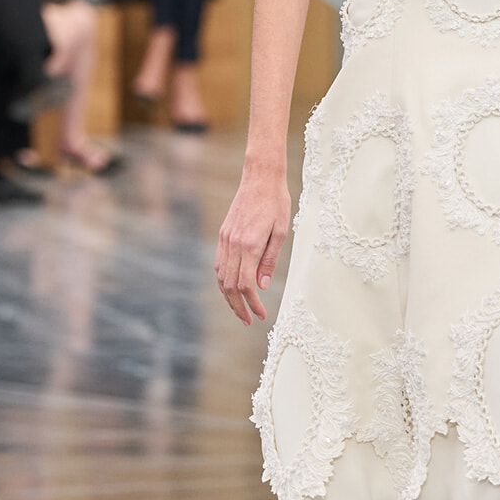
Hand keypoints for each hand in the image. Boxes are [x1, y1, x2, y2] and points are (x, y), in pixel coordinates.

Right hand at [215, 170, 291, 323]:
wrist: (260, 177)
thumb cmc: (276, 202)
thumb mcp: (281, 232)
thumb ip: (269, 260)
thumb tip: (261, 286)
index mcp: (249, 245)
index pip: (245, 285)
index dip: (251, 304)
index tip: (260, 316)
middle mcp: (233, 244)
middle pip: (229, 285)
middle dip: (237, 307)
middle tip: (248, 321)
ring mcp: (225, 239)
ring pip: (220, 276)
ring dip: (228, 297)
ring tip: (239, 310)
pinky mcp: (223, 234)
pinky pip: (219, 264)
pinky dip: (223, 280)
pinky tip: (231, 288)